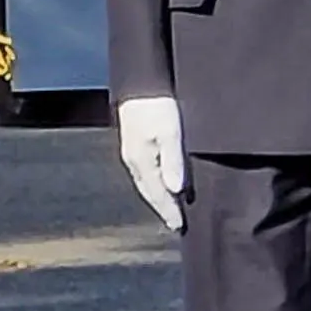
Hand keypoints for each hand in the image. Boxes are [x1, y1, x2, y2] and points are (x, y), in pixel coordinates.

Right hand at [117, 95, 185, 232]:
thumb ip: (173, 162)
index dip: (169, 210)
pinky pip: (143, 171)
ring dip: (156, 197)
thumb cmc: (157, 106)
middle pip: (148, 191)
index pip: (157, 193)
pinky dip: (152, 183)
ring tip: (169, 208)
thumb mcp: (170, 133)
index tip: (179, 226)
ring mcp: (131, 152)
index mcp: (142, 161)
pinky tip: (160, 182)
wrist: (140, 83)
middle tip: (174, 224)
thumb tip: (175, 190)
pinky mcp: (133, 143)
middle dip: (161, 208)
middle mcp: (133, 160)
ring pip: (144, 182)